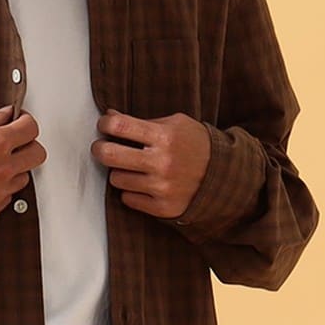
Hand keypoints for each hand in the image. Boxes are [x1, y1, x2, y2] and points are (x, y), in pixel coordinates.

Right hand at [0, 105, 47, 221]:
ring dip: (14, 168)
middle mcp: (3, 169)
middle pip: (38, 155)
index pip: (31, 129)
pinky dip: (0, 188)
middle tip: (14, 142)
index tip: (19, 120)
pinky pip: (7, 196)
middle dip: (28, 145)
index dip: (26, 121)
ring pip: (24, 177)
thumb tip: (5, 115)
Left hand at [91, 108, 210, 218]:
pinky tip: (144, 184)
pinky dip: (132, 191)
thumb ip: (142, 122)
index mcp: (165, 136)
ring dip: (120, 172)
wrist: (225, 176)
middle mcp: (162, 162)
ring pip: (116, 179)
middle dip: (99, 149)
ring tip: (133, 168)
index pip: (118, 126)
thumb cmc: (196, 145)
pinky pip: (128, 199)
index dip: (105, 124)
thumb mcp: (175, 124)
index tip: (105, 126)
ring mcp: (162, 187)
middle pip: (108, 155)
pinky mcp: (162, 207)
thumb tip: (109, 116)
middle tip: (102, 148)